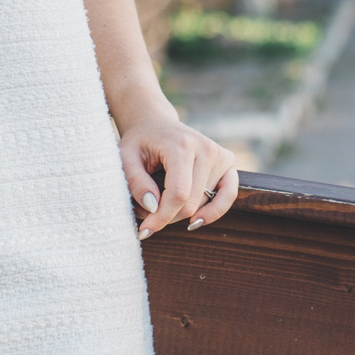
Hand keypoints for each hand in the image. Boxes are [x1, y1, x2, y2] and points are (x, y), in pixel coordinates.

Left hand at [119, 114, 239, 238]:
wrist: (156, 123)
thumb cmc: (140, 142)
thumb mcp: (126, 157)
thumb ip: (136, 183)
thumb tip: (153, 208)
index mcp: (182, 146)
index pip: (178, 194)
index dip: (161, 217)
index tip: (145, 230)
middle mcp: (206, 149)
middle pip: (191, 203)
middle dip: (167, 216)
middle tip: (146, 213)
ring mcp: (220, 155)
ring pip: (203, 204)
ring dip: (181, 213)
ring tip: (162, 203)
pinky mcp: (227, 161)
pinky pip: (228, 195)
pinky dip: (215, 211)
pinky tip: (197, 221)